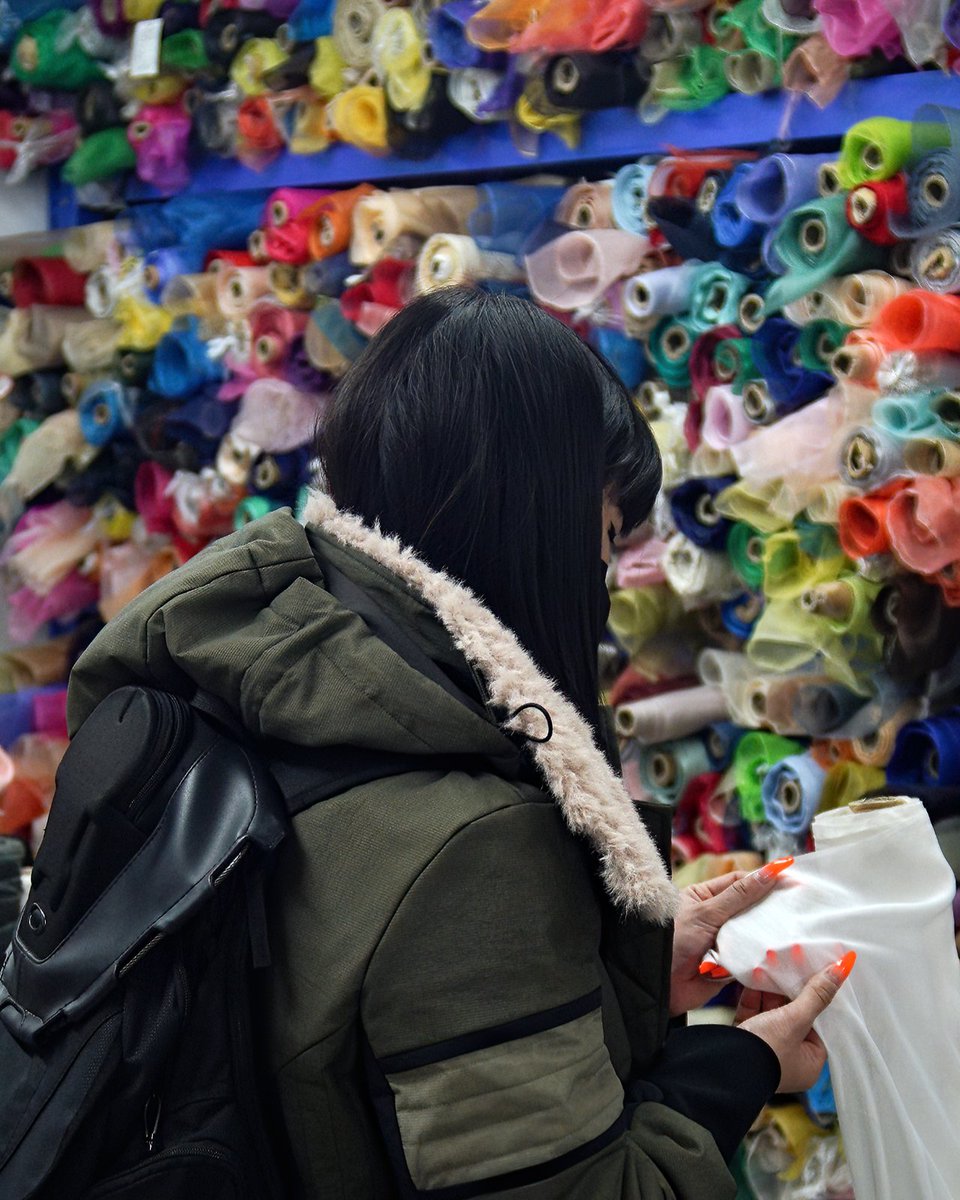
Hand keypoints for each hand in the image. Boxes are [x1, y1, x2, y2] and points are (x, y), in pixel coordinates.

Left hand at [669, 858, 792, 1015]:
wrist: (657, 985)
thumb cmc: (671, 940)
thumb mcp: (706, 912)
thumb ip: (739, 896)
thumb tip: (768, 872)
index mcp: (705, 897)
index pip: (740, 883)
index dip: (764, 881)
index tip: (791, 881)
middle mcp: (716, 918)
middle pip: (751, 910)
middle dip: (771, 911)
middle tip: (801, 908)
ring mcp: (723, 942)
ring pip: (754, 935)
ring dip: (768, 935)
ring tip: (797, 930)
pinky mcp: (730, 967)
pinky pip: (752, 959)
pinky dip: (763, 958)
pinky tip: (782, 954)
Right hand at [735, 952, 854, 1092]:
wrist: (722, 1063)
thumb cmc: (765, 1051)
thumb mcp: (794, 1020)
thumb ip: (816, 995)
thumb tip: (841, 970)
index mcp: (809, 1063)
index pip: (820, 1025)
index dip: (818, 998)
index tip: (817, 974)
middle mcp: (789, 1057)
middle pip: (796, 1016)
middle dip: (791, 990)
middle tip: (792, 964)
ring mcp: (766, 1046)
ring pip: (773, 1011)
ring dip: (771, 989)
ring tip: (772, 963)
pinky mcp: (746, 1036)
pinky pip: (754, 1011)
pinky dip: (754, 994)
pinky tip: (755, 975)